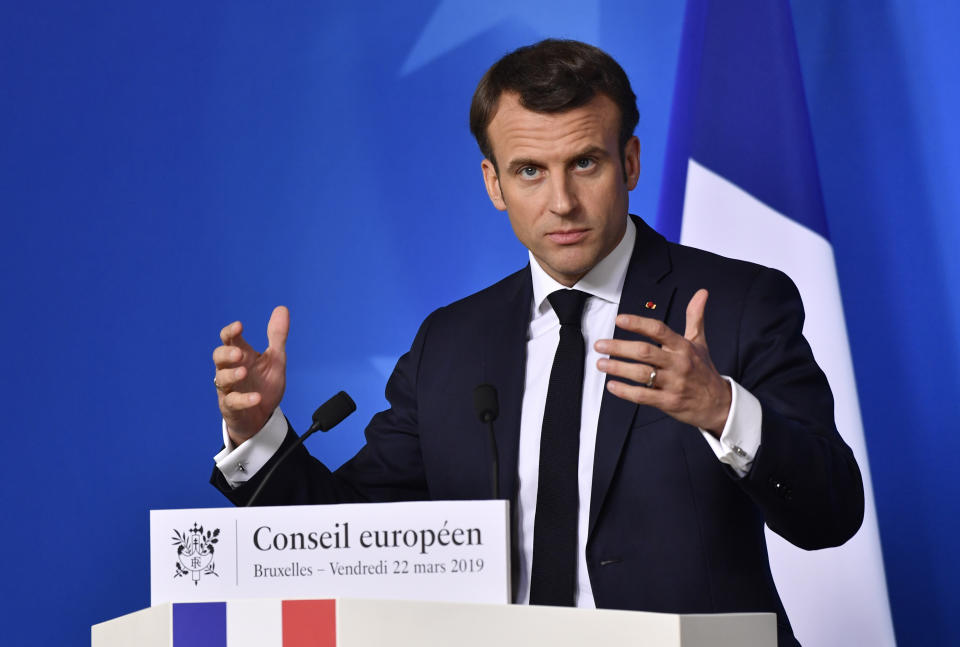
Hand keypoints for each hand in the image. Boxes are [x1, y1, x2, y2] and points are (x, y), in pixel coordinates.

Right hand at [213, 305, 288, 444]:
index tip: (239, 326)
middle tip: (239, 353)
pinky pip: (232, 402)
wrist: (262, 416)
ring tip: (244, 372)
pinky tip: (256, 398)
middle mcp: (231, 370)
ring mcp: (229, 389)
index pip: (229, 339)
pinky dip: (244, 399)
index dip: (230, 332)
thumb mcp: (275, 360)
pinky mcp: (231, 407)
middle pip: (218, 357)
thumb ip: (277, 336)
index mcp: (241, 355)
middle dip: (226, 353)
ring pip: (221, 379)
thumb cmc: (264, 385)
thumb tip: (282, 308)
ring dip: (232, 375)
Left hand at [595, 289, 730, 434]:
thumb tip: (701, 293)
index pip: (658, 330)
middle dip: (619, 347)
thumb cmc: (704, 371)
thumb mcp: (700, 342)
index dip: (638, 323)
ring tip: (601, 363)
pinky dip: (625, 391)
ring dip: (618, 367)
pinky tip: (612, 385)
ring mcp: (673, 383)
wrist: (718, 403)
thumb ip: (695, 317)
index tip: (619, 319)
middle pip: (645, 352)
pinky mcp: (668, 402)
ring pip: (641, 373)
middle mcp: (678, 363)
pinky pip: (643, 396)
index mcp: (683, 347)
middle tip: (600, 344)